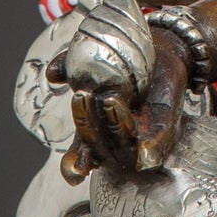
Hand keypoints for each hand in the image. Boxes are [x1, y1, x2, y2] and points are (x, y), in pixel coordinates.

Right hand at [52, 21, 188, 179]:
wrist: (157, 49)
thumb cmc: (117, 62)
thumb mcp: (88, 61)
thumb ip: (67, 65)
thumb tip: (52, 73)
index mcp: (93, 128)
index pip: (81, 154)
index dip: (75, 164)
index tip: (73, 167)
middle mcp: (115, 137)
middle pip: (100, 146)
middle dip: (89, 130)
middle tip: (82, 97)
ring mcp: (140, 133)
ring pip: (126, 141)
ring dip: (117, 127)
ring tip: (111, 99)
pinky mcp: (164, 124)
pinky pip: (159, 138)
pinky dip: (152, 146)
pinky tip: (147, 152)